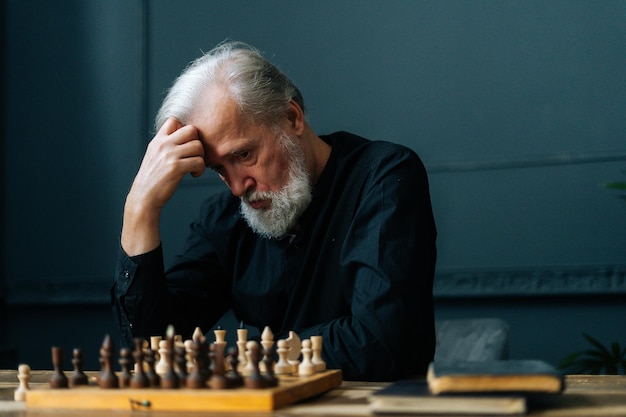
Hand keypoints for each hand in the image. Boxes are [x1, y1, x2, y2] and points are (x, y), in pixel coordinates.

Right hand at [121, 118, 205, 254]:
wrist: (144, 197)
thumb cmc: (153, 179)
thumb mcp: (154, 156)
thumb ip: (165, 144)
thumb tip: (183, 135)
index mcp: (158, 140)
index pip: (174, 120)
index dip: (185, 130)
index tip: (185, 144)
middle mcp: (163, 144)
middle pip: (191, 130)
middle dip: (197, 142)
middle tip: (194, 155)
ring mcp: (169, 155)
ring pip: (198, 146)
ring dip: (201, 157)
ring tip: (195, 167)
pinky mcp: (176, 167)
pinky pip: (199, 161)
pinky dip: (200, 169)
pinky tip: (193, 174)